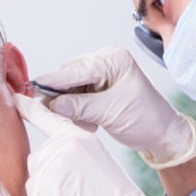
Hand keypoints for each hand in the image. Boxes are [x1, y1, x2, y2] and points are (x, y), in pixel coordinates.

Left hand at [16, 94, 176, 195]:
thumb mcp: (95, 161)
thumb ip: (69, 154)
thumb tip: (44, 162)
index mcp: (78, 136)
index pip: (49, 119)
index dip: (30, 109)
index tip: (15, 98)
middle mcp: (62, 144)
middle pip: (37, 160)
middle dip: (49, 179)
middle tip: (78, 192)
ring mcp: (51, 163)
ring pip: (34, 181)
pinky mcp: (43, 185)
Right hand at [31, 47, 195, 168]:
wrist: (163, 135)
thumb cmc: (147, 119)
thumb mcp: (111, 113)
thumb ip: (80, 107)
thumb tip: (53, 104)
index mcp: (114, 60)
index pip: (77, 70)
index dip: (54, 81)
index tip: (33, 87)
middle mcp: (107, 63)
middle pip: (70, 76)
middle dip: (62, 97)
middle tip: (57, 115)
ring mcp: (103, 76)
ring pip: (71, 89)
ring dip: (70, 107)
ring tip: (84, 123)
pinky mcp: (99, 89)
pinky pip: (77, 97)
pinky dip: (77, 111)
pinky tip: (88, 122)